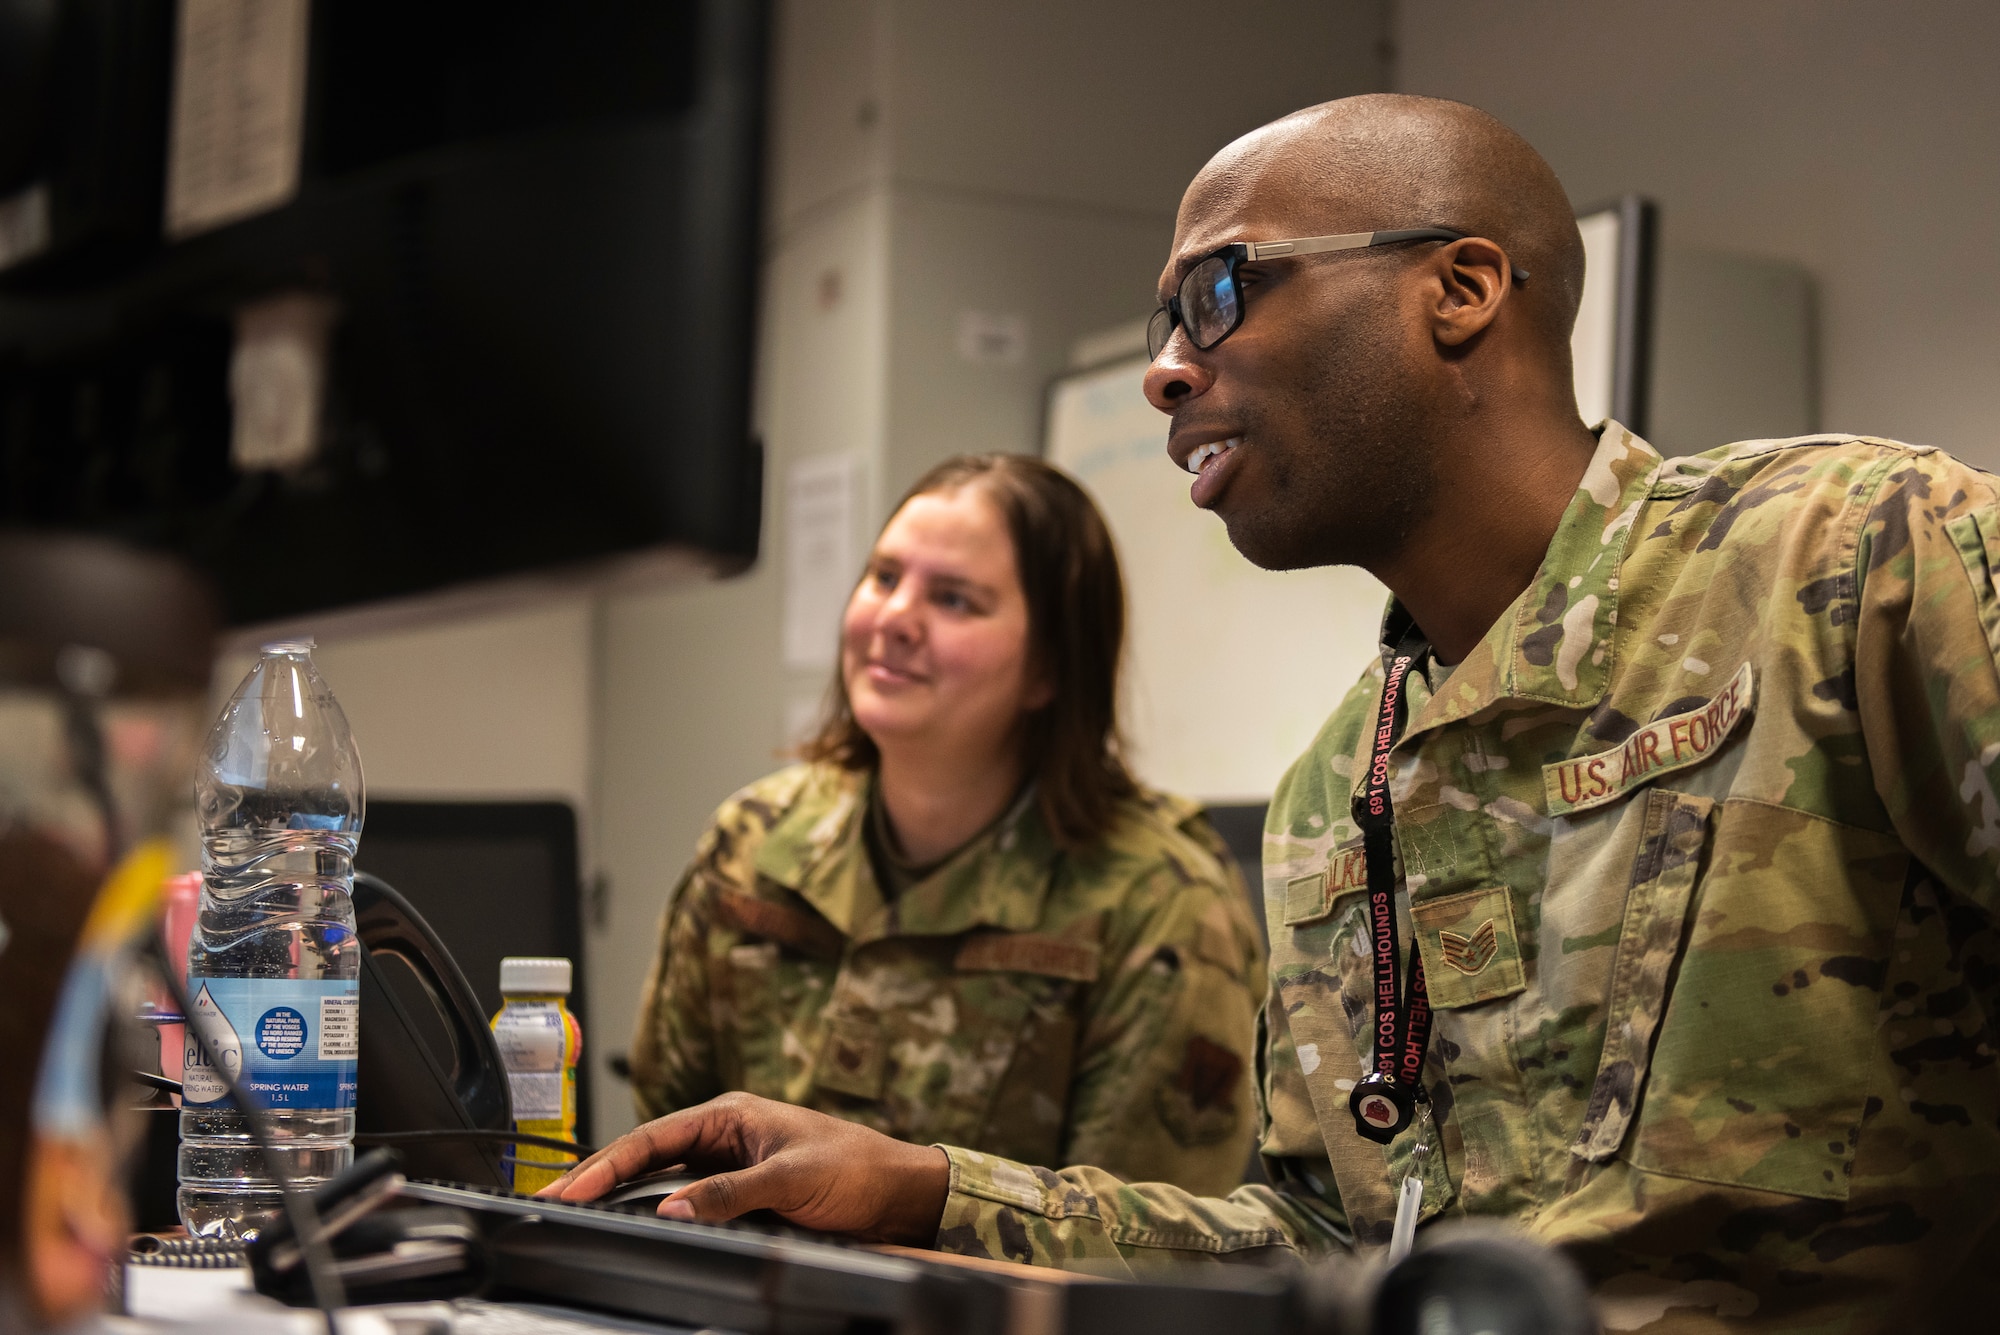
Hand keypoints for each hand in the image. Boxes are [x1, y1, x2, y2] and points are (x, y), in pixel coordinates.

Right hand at [537, 1091, 950, 1244]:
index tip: (569, 1188)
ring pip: (659, 1180)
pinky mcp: (738, 1197)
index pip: (652, 1136)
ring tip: (576, 1214)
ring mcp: (728, 1167)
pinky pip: (684, 1203)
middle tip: (550, 1202)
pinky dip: (653, 1213)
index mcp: (730, 1114)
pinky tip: (631, 1227)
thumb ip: (730, 1193)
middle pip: (645, 1156)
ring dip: (620, 1196)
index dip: (606, 1163)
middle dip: (597, 1177)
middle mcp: (723, 1136)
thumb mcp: (791, 1178)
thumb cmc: (857, 1168)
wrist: (899, 1194)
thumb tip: (675, 1208)